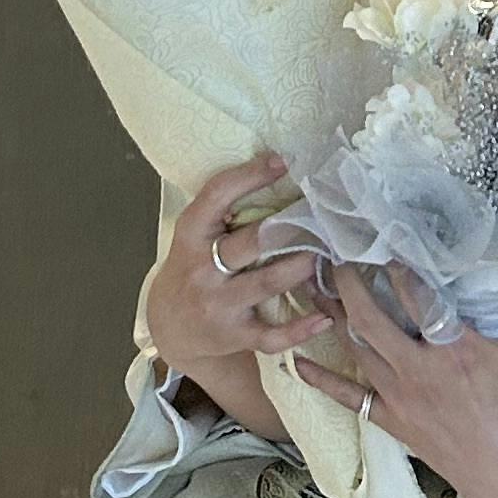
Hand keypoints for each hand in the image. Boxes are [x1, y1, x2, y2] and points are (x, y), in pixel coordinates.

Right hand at [143, 159, 326, 417]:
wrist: (169, 328)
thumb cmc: (193, 267)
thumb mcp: (195, 235)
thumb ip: (223, 211)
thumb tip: (277, 167)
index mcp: (190, 233)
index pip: (217, 196)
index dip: (250, 176)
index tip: (283, 161)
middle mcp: (202, 269)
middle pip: (250, 242)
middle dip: (288, 228)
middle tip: (321, 214)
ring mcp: (218, 305)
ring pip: (267, 284)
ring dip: (301, 267)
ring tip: (327, 253)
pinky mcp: (233, 336)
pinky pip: (271, 335)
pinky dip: (301, 329)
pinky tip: (325, 317)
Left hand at [292, 273, 497, 497]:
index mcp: (456, 347)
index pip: (416, 295)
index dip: (397, 264)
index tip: (383, 238)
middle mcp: (419, 368)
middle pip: (370, 318)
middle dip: (347, 283)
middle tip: (334, 254)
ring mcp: (400, 396)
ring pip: (355, 348)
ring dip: (332, 315)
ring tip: (314, 285)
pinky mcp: (391, 419)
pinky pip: (347, 397)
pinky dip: (319, 378)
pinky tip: (296, 359)